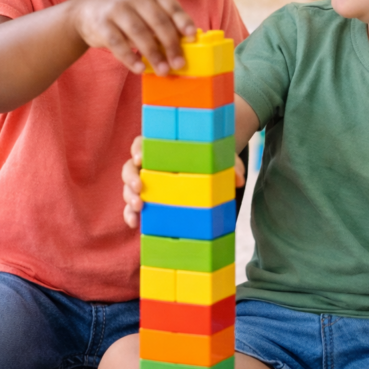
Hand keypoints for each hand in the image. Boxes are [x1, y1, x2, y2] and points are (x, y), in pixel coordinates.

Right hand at [71, 0, 196, 75]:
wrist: (87, 11)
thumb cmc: (126, 16)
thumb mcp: (145, 14)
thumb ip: (163, 26)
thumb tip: (186, 47)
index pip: (171, 7)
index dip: (183, 21)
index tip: (192, 37)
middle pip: (157, 22)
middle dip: (170, 44)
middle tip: (179, 64)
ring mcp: (117, 10)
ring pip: (139, 32)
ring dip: (153, 54)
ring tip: (163, 71)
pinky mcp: (101, 24)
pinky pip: (117, 42)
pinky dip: (129, 57)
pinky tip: (139, 68)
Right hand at [122, 136, 245, 227]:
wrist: (207, 172)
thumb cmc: (209, 160)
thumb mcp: (220, 159)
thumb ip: (229, 166)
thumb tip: (240, 180)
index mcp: (160, 148)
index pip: (141, 144)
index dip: (138, 149)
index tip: (142, 158)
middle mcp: (148, 165)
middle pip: (129, 167)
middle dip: (131, 178)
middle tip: (139, 188)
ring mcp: (145, 183)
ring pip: (127, 188)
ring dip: (128, 198)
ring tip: (138, 208)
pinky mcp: (146, 200)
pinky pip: (132, 207)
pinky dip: (130, 214)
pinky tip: (134, 224)